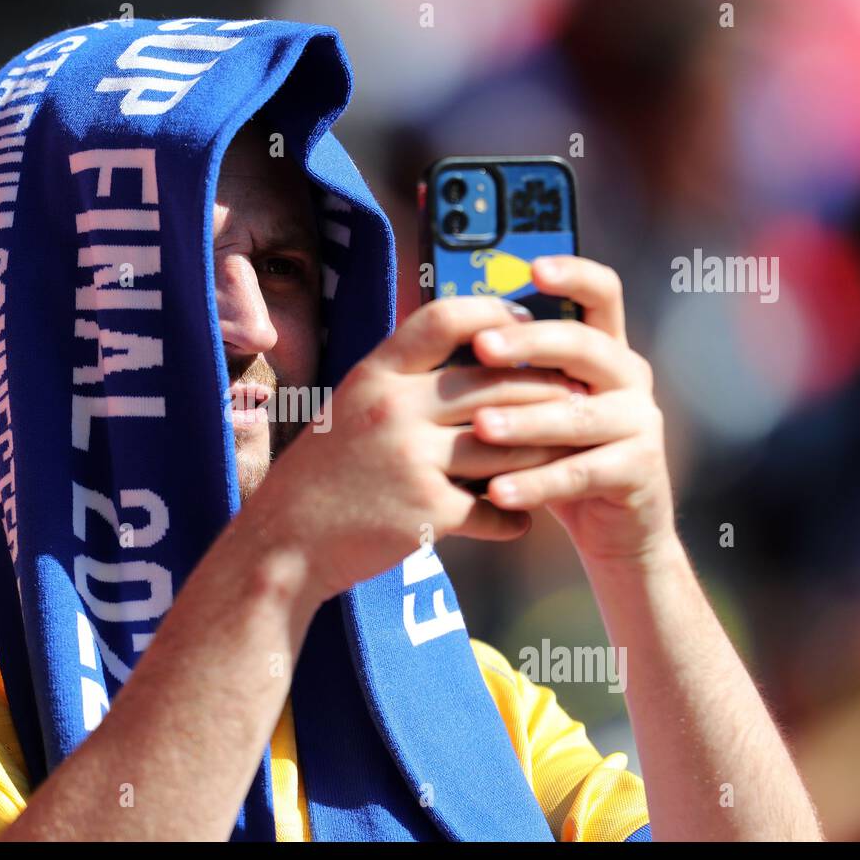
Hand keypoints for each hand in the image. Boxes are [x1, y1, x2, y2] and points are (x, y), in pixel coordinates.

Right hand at [245, 295, 577, 602]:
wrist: (284, 544)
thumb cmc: (321, 475)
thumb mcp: (350, 407)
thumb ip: (401, 381)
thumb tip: (468, 356)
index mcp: (375, 374)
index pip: (446, 319)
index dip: (497, 315)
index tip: (529, 324)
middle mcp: (394, 408)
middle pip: (495, 382)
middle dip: (546, 388)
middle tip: (575, 396)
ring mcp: (412, 459)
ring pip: (507, 445)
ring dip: (543, 453)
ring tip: (564, 457)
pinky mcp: (427, 511)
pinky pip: (493, 507)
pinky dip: (513, 517)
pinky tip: (520, 519)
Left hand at [469, 256, 675, 564]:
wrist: (611, 527)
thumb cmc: (554, 454)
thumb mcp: (535, 404)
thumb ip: (512, 369)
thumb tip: (444, 324)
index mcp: (603, 349)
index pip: (601, 293)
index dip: (573, 274)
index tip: (533, 265)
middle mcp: (628, 377)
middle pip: (584, 345)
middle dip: (530, 343)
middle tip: (482, 347)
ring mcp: (640, 423)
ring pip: (578, 415)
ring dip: (525, 421)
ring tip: (480, 428)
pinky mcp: (639, 471)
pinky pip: (580, 473)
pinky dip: (536, 483)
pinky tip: (497, 492)